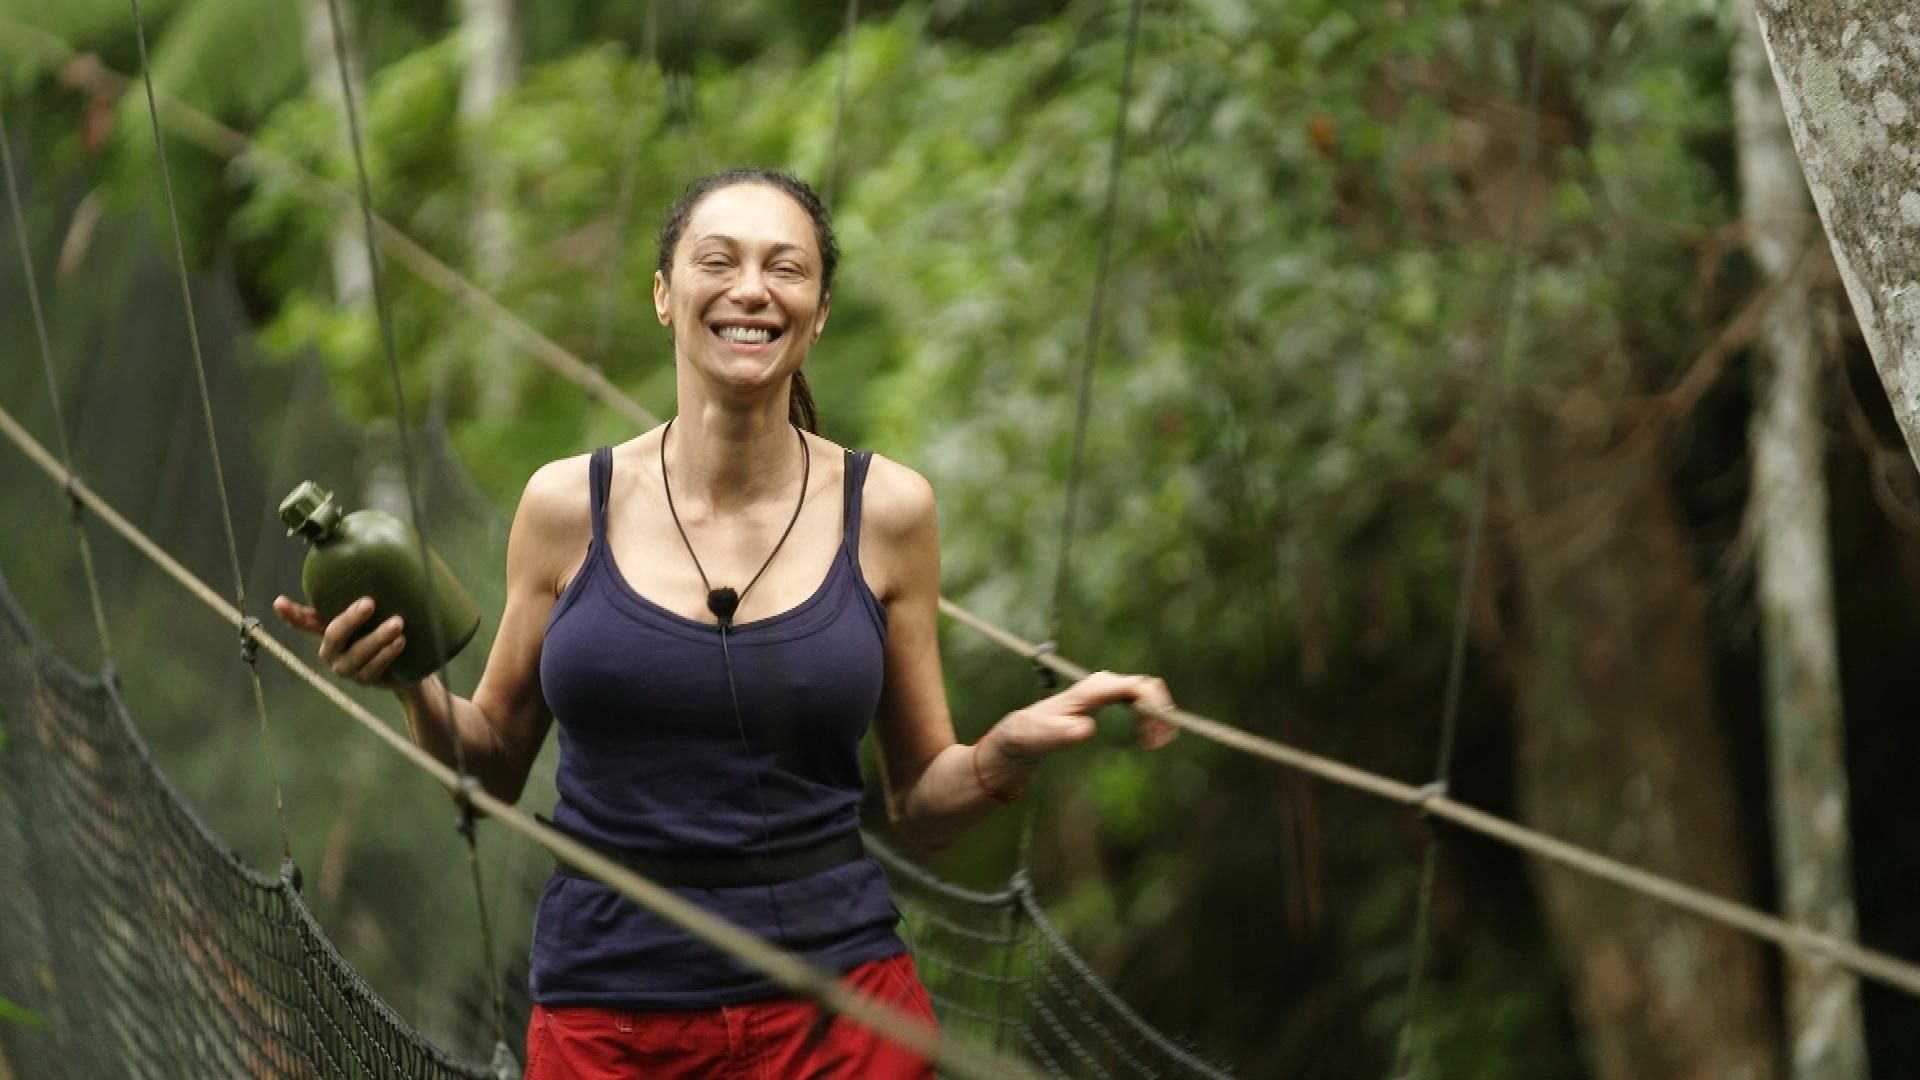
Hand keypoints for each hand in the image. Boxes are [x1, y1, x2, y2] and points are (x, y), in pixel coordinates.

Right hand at [271, 594, 411, 688]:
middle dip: (350, 620)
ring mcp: (347, 668)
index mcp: (326, 629)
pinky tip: (400, 642)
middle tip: (370, 603)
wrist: (406, 664)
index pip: (303, 622)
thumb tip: (362, 550)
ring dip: (378, 637)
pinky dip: (387, 654)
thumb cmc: (381, 627)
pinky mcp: (366, 680)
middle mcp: (331, 650)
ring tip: (397, 622)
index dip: (291, 614)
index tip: (279, 601)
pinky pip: (374, 668)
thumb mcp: (371, 612)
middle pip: (333, 635)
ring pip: (357, 654)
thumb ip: (358, 593)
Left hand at [995, 670, 1178, 760]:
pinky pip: (1141, 702)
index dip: (1155, 706)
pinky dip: (1150, 718)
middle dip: (1161, 713)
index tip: (1157, 734)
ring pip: (1148, 694)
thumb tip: (1087, 729)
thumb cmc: (1034, 733)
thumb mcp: (1044, 736)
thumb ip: (1063, 733)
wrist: (1026, 731)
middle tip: (1159, 743)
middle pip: (1149, 687)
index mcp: (1095, 687)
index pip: (1138, 686)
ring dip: (1158, 717)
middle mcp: (1106, 683)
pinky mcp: (1111, 699)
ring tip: (1154, 744)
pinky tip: (1147, 739)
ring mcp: (1110, 689)